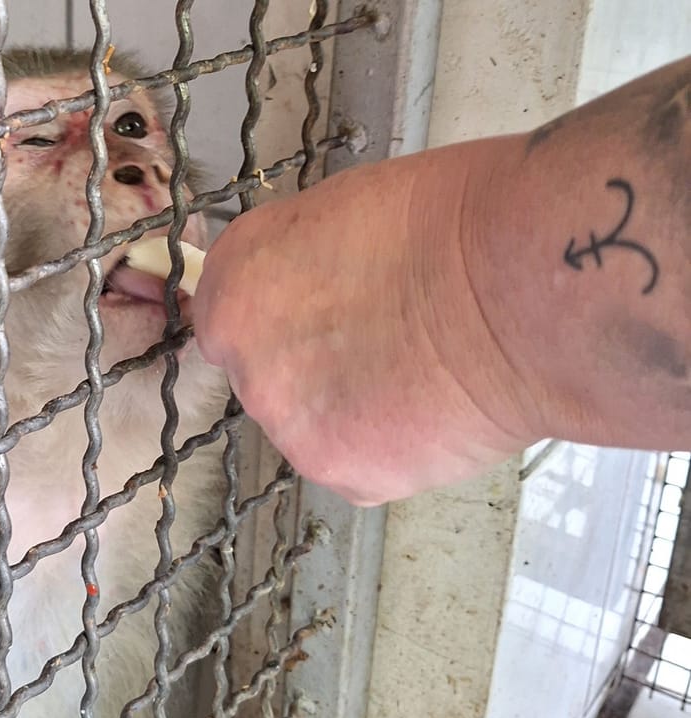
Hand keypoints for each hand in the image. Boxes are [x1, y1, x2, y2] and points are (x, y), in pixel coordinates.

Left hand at [191, 140, 541, 505]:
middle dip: (316, 368)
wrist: (521, 286)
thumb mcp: (341, 214)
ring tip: (423, 375)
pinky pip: (359, 466)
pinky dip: (394, 449)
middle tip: (385, 346)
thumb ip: (298, 264)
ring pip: (313, 427)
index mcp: (234, 282)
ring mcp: (288, 423)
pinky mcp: (342, 473)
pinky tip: (438, 410)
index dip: (281, 319)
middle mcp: (244, 358)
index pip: (226, 319)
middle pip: (267, 377)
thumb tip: (304, 291)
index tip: (322, 318)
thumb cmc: (452, 223)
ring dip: (353, 413)